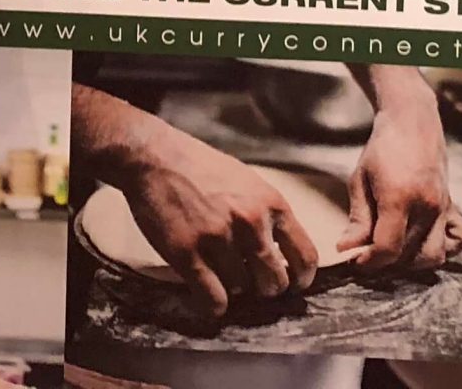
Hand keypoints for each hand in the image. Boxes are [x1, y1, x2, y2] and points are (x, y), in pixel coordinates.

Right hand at [116, 123, 321, 316]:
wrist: (156, 158)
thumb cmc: (202, 168)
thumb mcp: (249, 183)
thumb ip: (268, 215)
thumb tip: (283, 253)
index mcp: (270, 203)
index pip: (305, 256)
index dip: (301, 279)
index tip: (293, 285)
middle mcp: (250, 222)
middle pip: (275, 283)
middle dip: (264, 288)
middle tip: (250, 280)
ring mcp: (219, 238)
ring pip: (241, 290)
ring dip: (232, 288)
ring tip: (219, 270)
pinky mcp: (187, 254)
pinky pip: (213, 299)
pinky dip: (213, 305)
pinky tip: (207, 295)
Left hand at [340, 71, 454, 273]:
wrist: (412, 120)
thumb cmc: (382, 148)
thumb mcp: (359, 180)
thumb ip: (357, 218)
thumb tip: (347, 249)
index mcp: (400, 197)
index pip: (388, 249)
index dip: (369, 262)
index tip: (356, 261)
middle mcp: (427, 205)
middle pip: (409, 256)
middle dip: (386, 263)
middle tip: (369, 253)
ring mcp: (444, 206)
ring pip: (433, 255)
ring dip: (412, 261)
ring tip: (394, 248)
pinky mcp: (452, 204)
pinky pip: (461, 238)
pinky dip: (446, 247)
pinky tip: (424, 240)